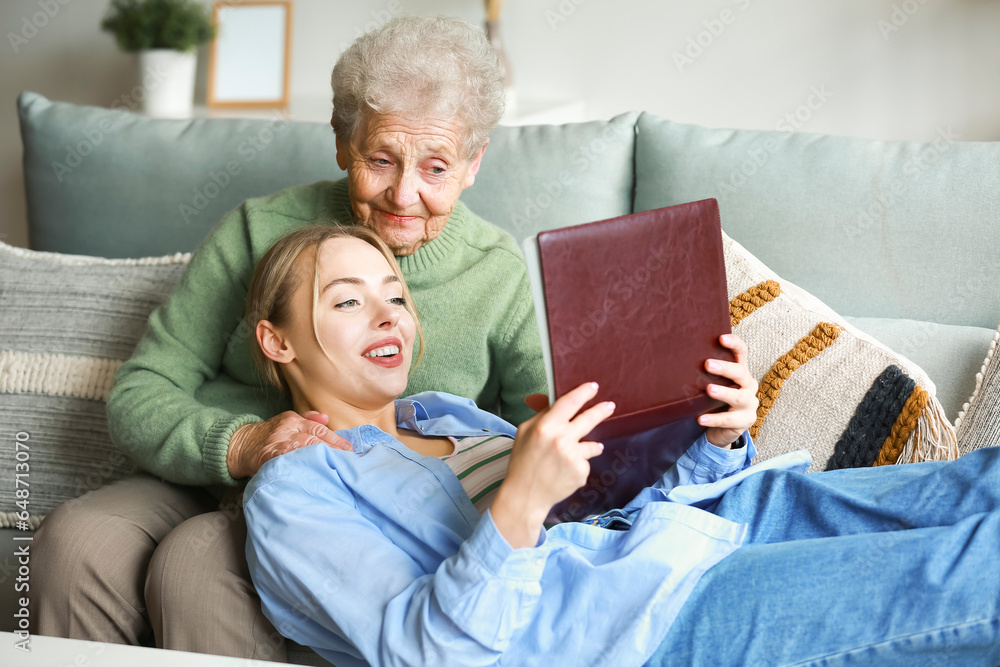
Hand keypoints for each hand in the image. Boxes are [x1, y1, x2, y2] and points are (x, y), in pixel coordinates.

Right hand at [227, 410, 352, 478]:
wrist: (239, 444)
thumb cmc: (271, 436)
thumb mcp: (289, 422)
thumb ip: (308, 420)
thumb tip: (327, 418)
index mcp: (294, 420)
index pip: (319, 429)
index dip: (335, 439)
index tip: (350, 450)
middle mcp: (287, 429)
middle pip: (313, 438)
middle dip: (332, 449)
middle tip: (347, 460)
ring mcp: (276, 442)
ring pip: (301, 448)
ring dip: (319, 458)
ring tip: (334, 467)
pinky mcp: (267, 456)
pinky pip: (285, 460)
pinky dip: (297, 465)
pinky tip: (310, 472)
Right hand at [493, 382, 612, 547]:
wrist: (526, 495)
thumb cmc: (522, 462)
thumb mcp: (524, 433)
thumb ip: (542, 416)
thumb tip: (559, 403)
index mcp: (546, 426)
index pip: (569, 402)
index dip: (583, 393)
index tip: (593, 387)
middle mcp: (562, 439)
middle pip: (589, 418)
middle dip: (601, 410)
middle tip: (610, 406)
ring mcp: (573, 456)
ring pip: (592, 444)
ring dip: (589, 446)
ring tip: (571, 455)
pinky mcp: (581, 472)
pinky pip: (585, 462)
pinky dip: (578, 465)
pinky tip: (564, 472)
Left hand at [699, 334, 758, 447]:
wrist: (723, 428)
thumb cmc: (715, 400)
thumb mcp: (712, 383)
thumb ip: (704, 373)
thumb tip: (675, 358)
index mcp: (741, 372)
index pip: (742, 353)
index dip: (734, 344)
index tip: (721, 338)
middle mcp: (748, 385)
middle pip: (740, 373)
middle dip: (725, 368)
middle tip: (708, 364)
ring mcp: (750, 403)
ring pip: (738, 397)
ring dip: (724, 392)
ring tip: (709, 389)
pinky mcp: (746, 421)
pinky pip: (729, 420)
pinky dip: (714, 419)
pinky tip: (701, 419)